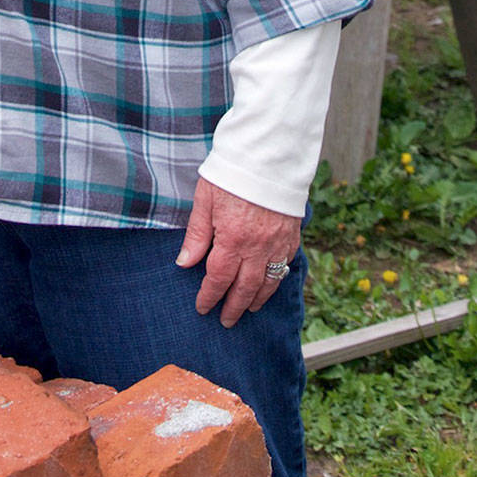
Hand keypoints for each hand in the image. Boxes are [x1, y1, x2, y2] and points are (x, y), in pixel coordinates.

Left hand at [176, 177, 301, 326]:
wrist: (268, 155)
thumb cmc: (231, 173)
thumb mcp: (205, 199)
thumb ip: (197, 234)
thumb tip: (185, 263)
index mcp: (232, 239)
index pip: (218, 279)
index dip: (209, 296)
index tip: (203, 308)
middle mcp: (257, 247)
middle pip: (245, 288)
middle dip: (234, 308)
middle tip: (226, 321)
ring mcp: (277, 243)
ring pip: (268, 282)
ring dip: (257, 300)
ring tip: (248, 309)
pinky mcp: (291, 236)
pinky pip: (284, 266)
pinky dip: (276, 280)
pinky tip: (269, 284)